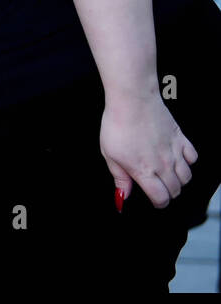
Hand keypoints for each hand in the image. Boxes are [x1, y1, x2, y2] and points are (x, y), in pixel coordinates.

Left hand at [100, 94, 196, 208]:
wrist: (133, 100)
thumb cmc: (117, 125)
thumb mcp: (110, 154)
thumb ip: (120, 177)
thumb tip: (124, 195)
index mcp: (144, 171)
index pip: (161, 198)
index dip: (158, 203)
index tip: (154, 200)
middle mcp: (163, 165)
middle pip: (175, 190)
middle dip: (168, 193)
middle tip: (158, 186)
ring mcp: (175, 152)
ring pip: (187, 177)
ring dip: (179, 180)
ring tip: (166, 174)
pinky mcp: (181, 139)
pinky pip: (193, 158)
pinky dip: (188, 162)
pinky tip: (176, 157)